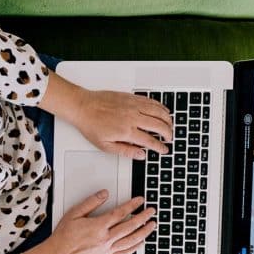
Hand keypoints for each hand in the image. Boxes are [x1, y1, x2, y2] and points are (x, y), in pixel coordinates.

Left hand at [39, 72, 172, 159]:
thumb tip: (141, 155)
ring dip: (167, 119)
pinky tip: (163, 110)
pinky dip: (160, 106)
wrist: (82, 106)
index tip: (164, 149)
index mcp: (126, 131)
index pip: (150, 141)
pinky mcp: (131, 97)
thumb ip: (126, 151)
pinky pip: (151, 101)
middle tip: (170, 138)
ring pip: (158, 111)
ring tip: (170, 125)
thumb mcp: (106, 146)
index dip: (160, 146)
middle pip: (158, 125)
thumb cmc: (91, 125)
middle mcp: (132, 117)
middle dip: (168, 133)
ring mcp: (133, 105)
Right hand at [46, 190, 156, 253]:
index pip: (121, 213)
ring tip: (151, 225)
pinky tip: (141, 243)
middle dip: (143, 217)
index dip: (132, 205)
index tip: (140, 200)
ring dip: (144, 232)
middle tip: (151, 211)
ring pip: (131, 240)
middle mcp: (105, 238)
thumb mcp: (74, 213)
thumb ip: (91, 202)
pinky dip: (135, 248)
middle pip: (130, 226)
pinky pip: (125, 253)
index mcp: (98, 226)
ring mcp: (107, 250)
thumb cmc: (64, 235)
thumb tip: (104, 194)